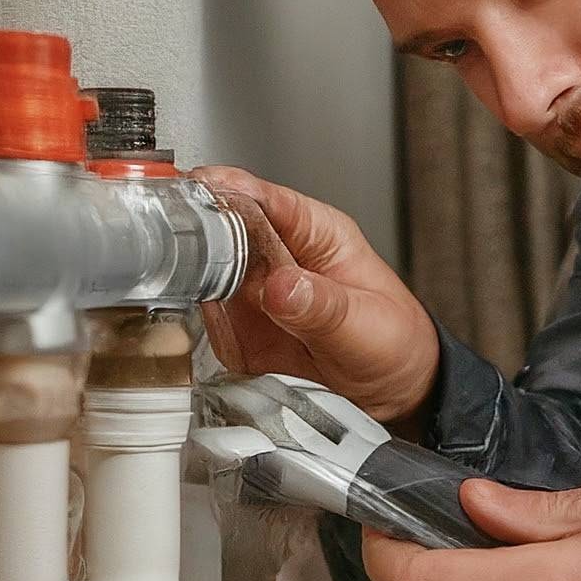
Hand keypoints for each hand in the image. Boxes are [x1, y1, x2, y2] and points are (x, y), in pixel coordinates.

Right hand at [191, 165, 439, 426]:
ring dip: (195, 283)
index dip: (229, 189)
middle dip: (200, 235)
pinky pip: (210, 323)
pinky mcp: (242, 330)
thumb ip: (322, 307)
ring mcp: (256, 294)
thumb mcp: (366, 326)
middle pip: (225, 229)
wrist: (395, 390)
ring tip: (201, 296)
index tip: (201, 189)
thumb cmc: (394, 342)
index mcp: (317, 233)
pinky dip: (204, 328)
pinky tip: (216, 335)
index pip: (267, 199)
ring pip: (207, 273)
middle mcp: (279, 257)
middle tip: (184, 248)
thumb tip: (280, 287)